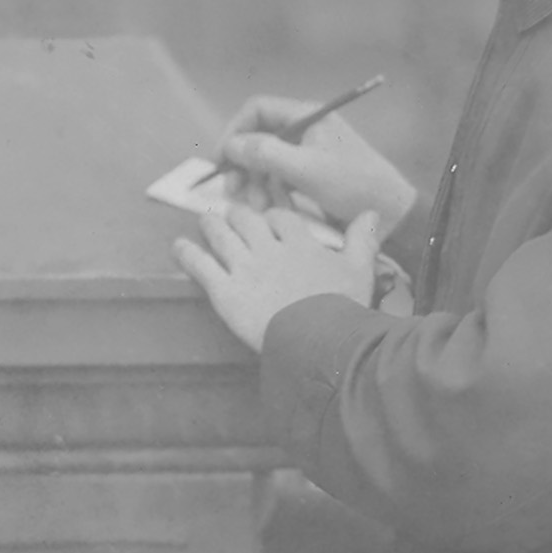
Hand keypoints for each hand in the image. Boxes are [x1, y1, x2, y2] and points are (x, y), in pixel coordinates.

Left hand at [174, 203, 381, 352]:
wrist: (319, 340)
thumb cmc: (343, 307)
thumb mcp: (361, 271)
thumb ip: (363, 240)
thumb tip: (373, 213)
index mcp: (300, 242)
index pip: (281, 218)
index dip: (273, 219)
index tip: (270, 222)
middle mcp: (269, 248)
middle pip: (246, 219)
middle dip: (238, 216)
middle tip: (231, 216)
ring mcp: (244, 268)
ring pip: (220, 235)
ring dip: (211, 226)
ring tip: (204, 223)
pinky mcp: (224, 290)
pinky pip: (200, 264)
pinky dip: (186, 253)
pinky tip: (178, 246)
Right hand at [218, 93, 416, 236]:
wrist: (392, 214)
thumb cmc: (353, 185)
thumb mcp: (306, 168)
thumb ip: (265, 153)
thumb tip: (231, 145)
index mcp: (307, 115)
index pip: (257, 110)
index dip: (235, 131)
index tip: (222, 160)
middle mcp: (306, 129)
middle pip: (259, 138)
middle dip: (245, 165)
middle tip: (234, 191)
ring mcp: (309, 153)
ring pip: (267, 163)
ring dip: (258, 185)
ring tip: (260, 207)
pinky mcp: (312, 176)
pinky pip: (281, 179)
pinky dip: (274, 194)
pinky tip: (277, 210)